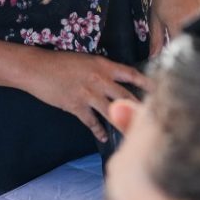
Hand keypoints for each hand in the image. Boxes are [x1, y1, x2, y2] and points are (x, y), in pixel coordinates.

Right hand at [22, 50, 149, 141]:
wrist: (37, 68)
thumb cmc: (61, 62)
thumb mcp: (87, 60)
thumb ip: (103, 70)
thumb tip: (117, 80)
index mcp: (104, 65)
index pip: (131, 73)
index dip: (147, 82)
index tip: (161, 88)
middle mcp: (99, 79)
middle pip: (126, 95)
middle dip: (140, 106)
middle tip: (155, 115)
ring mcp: (88, 93)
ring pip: (111, 110)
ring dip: (123, 122)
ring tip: (134, 133)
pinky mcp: (75, 106)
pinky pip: (91, 121)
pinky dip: (98, 131)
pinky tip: (103, 138)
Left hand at [149, 0, 199, 55]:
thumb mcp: (155, 18)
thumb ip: (156, 40)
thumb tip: (154, 58)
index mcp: (177, 24)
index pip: (180, 49)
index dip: (176, 58)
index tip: (172, 62)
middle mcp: (192, 20)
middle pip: (192, 43)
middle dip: (186, 50)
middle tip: (178, 50)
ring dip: (193, 39)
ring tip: (186, 38)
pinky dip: (199, 30)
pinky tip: (193, 27)